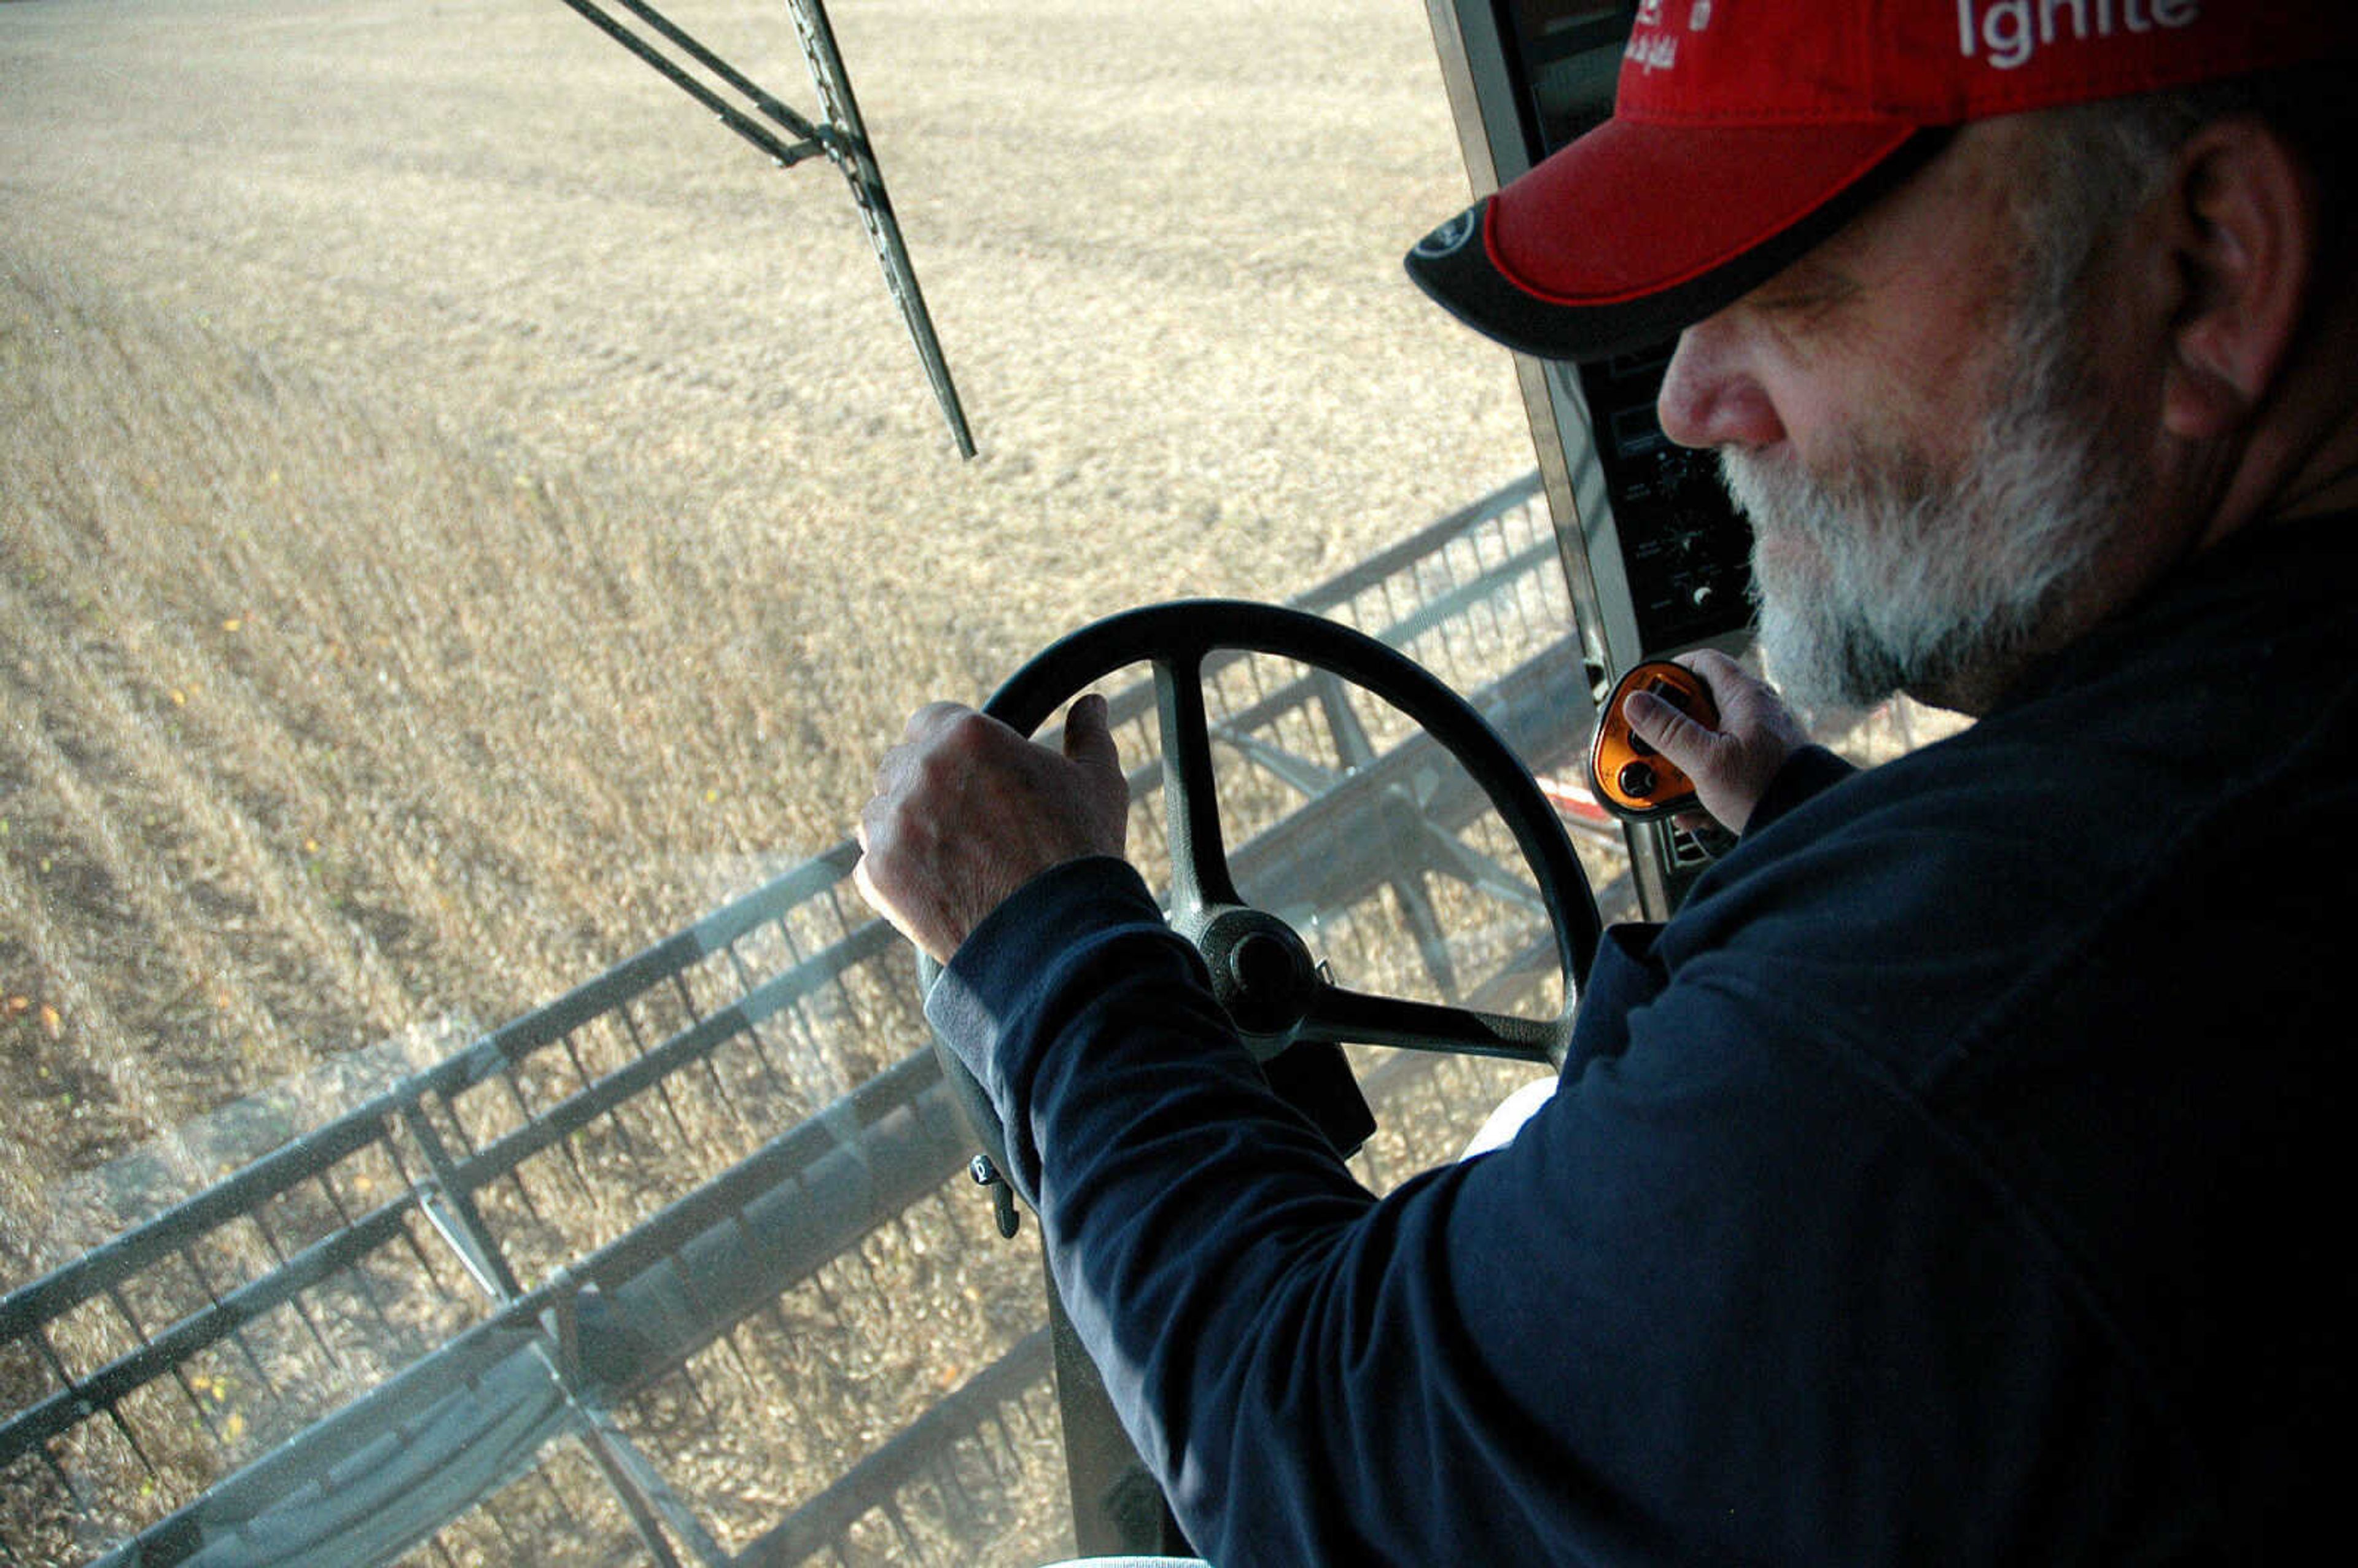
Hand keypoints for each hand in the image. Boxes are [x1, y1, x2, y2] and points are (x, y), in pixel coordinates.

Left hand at [854, 694, 1129, 962]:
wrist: (1058, 939)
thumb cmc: (1081, 855)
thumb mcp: (1097, 784)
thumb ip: (1089, 736)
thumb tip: (1094, 705)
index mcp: (968, 734)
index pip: (930, 721)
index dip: (951, 748)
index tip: (971, 775)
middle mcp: (921, 769)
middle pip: (901, 764)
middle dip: (927, 786)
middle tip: (968, 823)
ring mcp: (893, 823)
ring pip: (880, 813)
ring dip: (906, 828)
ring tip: (955, 859)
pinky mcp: (878, 873)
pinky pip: (872, 862)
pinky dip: (897, 874)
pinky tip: (939, 887)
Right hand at [1622, 649, 1807, 834]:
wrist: (1801, 826)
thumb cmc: (1769, 789)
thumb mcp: (1706, 760)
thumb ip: (1668, 730)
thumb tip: (1636, 702)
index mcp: (1744, 696)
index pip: (1701, 662)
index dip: (1668, 673)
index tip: (1645, 696)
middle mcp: (1753, 711)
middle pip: (1696, 705)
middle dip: (1668, 731)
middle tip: (1653, 747)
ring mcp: (1756, 738)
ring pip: (1704, 738)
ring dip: (1681, 762)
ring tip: (1672, 784)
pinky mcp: (1756, 764)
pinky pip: (1718, 763)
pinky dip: (1700, 781)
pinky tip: (1692, 805)